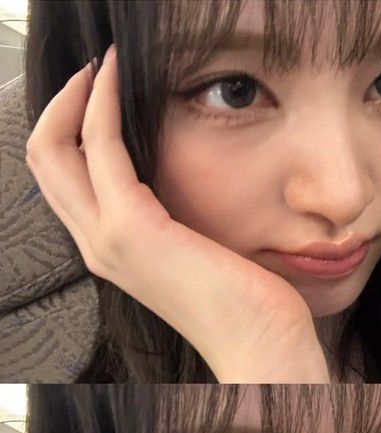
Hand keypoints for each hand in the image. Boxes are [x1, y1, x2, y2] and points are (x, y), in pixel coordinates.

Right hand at [24, 45, 329, 382]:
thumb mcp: (194, 252)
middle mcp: (97, 246)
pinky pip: (100, 146)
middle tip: (94, 69)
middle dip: (61, 105)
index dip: (70, 128)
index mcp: (112, 252)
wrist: (261, 344)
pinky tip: (120, 78)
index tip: (99, 89)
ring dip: (78, 97)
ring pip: (53, 150)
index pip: (63, 180)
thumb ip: (170, 222)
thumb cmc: (243, 303)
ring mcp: (109, 239)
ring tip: (104, 66)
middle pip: (44, 161)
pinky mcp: (134, 227)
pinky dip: (104, 104)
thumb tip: (174, 183)